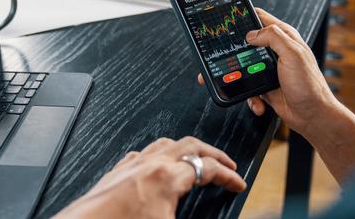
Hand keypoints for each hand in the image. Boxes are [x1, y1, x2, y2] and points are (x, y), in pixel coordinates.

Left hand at [55, 137, 245, 218]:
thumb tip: (200, 215)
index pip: (207, 168)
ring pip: (166, 143)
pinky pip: (144, 153)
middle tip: (226, 164)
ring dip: (187, 148)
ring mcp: (132, 165)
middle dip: (213, 153)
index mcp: (166, 177)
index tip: (237, 183)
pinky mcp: (117, 172)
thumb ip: (188, 214)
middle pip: (191, 145)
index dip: (228, 176)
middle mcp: (149, 164)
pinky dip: (160, 154)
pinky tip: (158, 164)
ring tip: (197, 158)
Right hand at [198, 8, 339, 138]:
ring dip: (242, 78)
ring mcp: (270, 69)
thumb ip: (273, 37)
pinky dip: (252, 97)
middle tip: (231, 58)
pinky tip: (259, 102)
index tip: (231, 21)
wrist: (312, 115)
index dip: (246, 17)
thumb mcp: (292, 54)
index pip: (261, 18)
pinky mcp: (265, 85)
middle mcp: (277, 51)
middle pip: (248, 43)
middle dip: (238, 52)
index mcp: (285, 37)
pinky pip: (249, 87)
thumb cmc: (309, 85)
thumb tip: (252, 33)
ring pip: (244, 67)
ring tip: (247, 85)